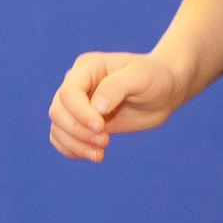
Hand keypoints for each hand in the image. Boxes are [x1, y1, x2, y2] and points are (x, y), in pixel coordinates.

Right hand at [46, 50, 182, 160]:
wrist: (164, 91)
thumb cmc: (155, 78)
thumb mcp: (140, 77)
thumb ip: (117, 87)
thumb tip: (96, 108)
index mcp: (88, 67)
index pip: (69, 92)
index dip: (80, 113)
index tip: (101, 128)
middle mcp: (78, 85)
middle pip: (58, 111)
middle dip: (78, 131)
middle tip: (105, 141)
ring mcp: (78, 104)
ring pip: (57, 127)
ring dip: (74, 145)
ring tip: (100, 154)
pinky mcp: (82, 123)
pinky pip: (62, 138)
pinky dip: (72, 150)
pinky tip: (93, 155)